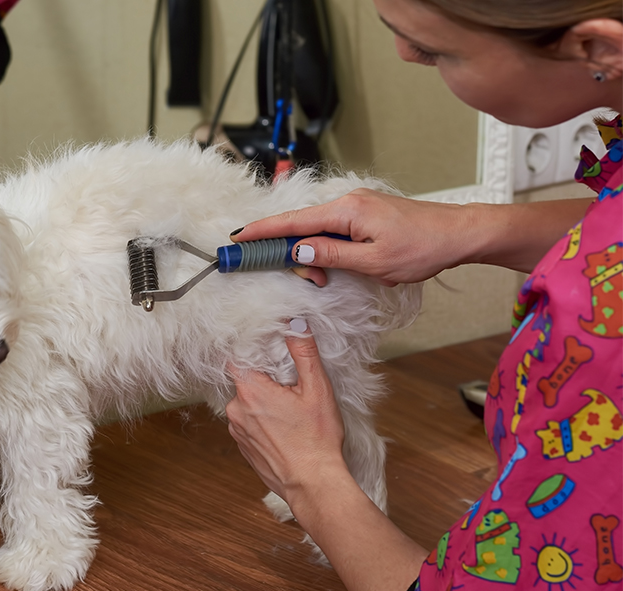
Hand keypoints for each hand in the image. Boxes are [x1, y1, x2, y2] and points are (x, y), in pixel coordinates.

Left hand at [227, 324, 429, 590]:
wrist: (312, 484)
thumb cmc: (316, 439)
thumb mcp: (317, 389)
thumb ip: (303, 353)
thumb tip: (296, 324)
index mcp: (249, 390)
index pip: (238, 356)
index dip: (253, 351)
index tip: (270, 351)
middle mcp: (235, 408)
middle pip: (244, 379)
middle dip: (265, 379)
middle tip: (290, 387)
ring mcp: (236, 429)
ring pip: (247, 402)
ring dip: (264, 401)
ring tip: (290, 412)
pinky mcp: (242, 445)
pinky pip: (248, 422)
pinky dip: (263, 421)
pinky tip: (284, 429)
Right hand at [231, 188, 474, 286]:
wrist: (459, 234)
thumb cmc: (423, 248)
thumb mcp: (373, 262)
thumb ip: (331, 255)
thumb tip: (297, 251)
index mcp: (346, 210)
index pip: (292, 221)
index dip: (262, 231)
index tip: (238, 237)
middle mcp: (347, 202)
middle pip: (302, 228)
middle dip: (299, 256)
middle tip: (313, 281)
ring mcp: (356, 206)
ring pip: (318, 232)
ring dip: (317, 256)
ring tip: (332, 277)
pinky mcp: (364, 213)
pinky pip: (334, 230)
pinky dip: (330, 249)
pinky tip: (343, 264)